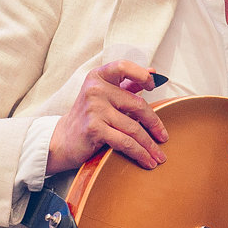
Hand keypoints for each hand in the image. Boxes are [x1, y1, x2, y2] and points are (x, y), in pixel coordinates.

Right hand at [46, 60, 167, 173]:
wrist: (63, 140)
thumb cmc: (89, 116)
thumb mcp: (105, 95)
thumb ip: (127, 84)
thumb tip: (153, 72)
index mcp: (98, 77)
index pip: (123, 66)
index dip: (142, 74)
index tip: (153, 86)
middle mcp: (95, 90)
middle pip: (137, 104)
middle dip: (155, 124)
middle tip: (164, 138)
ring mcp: (94, 109)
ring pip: (134, 127)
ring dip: (150, 145)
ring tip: (159, 156)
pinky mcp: (94, 128)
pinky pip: (125, 142)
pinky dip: (139, 153)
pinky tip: (147, 161)